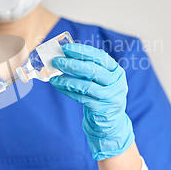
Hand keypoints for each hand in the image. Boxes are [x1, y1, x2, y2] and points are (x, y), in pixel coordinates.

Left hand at [50, 43, 134, 160]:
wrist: (111, 121)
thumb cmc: (101, 93)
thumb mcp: (101, 79)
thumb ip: (89, 67)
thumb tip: (64, 55)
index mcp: (116, 70)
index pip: (100, 57)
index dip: (82, 51)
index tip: (66, 48)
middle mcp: (116, 83)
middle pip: (92, 70)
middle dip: (72, 64)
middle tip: (56, 61)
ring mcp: (109, 97)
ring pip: (85, 86)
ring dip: (67, 80)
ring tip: (54, 77)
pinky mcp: (100, 109)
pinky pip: (81, 98)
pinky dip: (67, 91)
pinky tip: (58, 85)